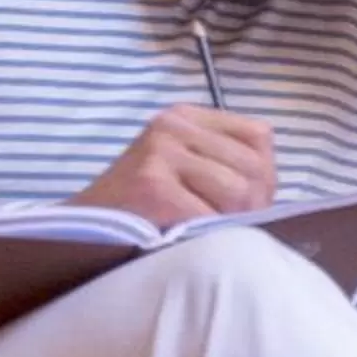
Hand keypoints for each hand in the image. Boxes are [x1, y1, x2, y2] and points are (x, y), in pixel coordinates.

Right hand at [73, 105, 276, 228]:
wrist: (84, 229)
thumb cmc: (141, 206)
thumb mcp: (183, 167)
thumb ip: (226, 163)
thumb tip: (272, 189)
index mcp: (186, 115)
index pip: (259, 136)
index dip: (263, 176)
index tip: (243, 203)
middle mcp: (174, 124)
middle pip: (254, 167)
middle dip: (253, 206)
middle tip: (228, 227)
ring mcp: (162, 151)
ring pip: (239, 191)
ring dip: (230, 223)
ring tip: (206, 233)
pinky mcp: (153, 184)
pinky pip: (210, 217)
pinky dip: (207, 238)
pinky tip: (186, 241)